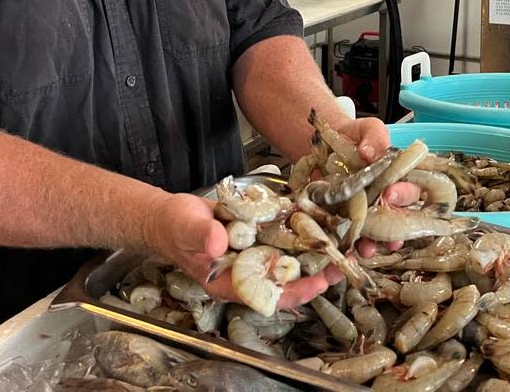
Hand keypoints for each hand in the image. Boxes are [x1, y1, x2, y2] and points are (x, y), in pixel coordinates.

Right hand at [145, 192, 333, 309]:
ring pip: (288, 259)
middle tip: (340, 263)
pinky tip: (318, 220)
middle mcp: (246, 272)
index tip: (318, 283)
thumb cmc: (174, 227)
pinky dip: (299, 231)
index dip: (294, 292)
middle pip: (285, 280)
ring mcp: (253, 254)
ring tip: (338, 243)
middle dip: (314, 274)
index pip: (268, 295)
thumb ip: (202, 236)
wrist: (169, 215)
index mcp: (229, 282)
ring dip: (312, 253)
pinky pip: (281, 238)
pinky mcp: (256, 236)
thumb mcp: (186, 228)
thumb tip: (220, 241)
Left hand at [333, 116, 423, 254]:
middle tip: (382, 232)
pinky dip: (350, 247)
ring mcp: (367, 212)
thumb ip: (374, 136)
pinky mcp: (346, 220)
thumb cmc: (355, 136)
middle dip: (392, 228)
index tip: (389, 193)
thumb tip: (369, 152)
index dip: (403, 194)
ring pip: (377, 234)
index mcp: (398, 178)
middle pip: (397, 219)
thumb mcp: (368, 128)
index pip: (410, 189)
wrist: (325, 143)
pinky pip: (352, 238)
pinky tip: (346, 252)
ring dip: (373, 243)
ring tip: (366, 248)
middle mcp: (386, 198)